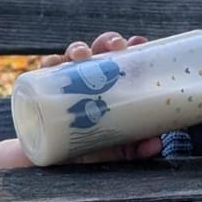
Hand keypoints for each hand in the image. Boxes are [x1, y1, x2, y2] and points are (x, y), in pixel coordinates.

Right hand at [40, 31, 162, 162]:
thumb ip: (136, 147)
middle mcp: (91, 75)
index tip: (138, 41)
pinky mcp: (46, 88)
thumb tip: (155, 144)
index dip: (132, 44)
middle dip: (108, 41)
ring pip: (74, 54)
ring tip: (82, 55)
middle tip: (116, 47)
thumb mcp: (118, 148)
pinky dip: (49, 62)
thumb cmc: (95, 146)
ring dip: (79, 48)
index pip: (124, 56)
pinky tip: (53, 63)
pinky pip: (46, 70)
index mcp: (112, 82)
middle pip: (101, 48)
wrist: (61, 161)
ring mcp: (69, 79)